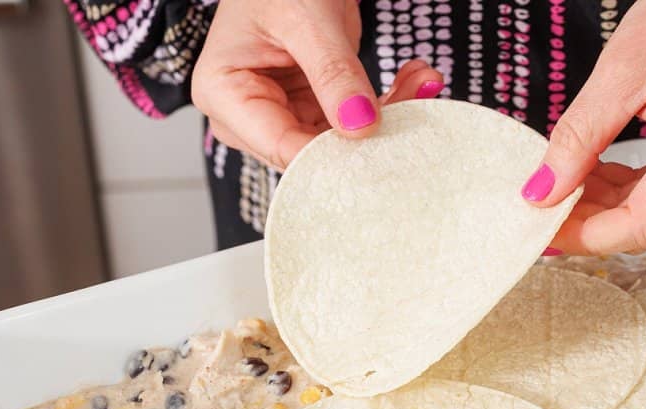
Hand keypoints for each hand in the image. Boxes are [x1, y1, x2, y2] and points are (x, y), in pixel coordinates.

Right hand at [193, 0, 443, 168]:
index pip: (281, 146)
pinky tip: (415, 78)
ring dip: (387, 114)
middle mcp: (246, 115)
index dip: (332, 152)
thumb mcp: (305, 18)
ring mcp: (281, 114)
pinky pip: (353, 124)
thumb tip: (361, 126)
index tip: (380, 136)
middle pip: (312, 151)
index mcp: (224, 93)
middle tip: (415, 96)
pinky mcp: (312, 111)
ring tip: (421, 80)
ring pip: (340, 143)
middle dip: (366, 130)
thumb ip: (333, 72)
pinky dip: (388, 103)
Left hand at [522, 0, 645, 253]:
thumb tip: (541, 192)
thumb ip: (579, 136)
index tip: (542, 227)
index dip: (587, 235)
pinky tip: (595, 174)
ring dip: (606, 208)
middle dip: (591, 223)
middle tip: (542, 204)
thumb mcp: (622, 70)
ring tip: (566, 179)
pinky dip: (627, 194)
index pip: (645, 223)